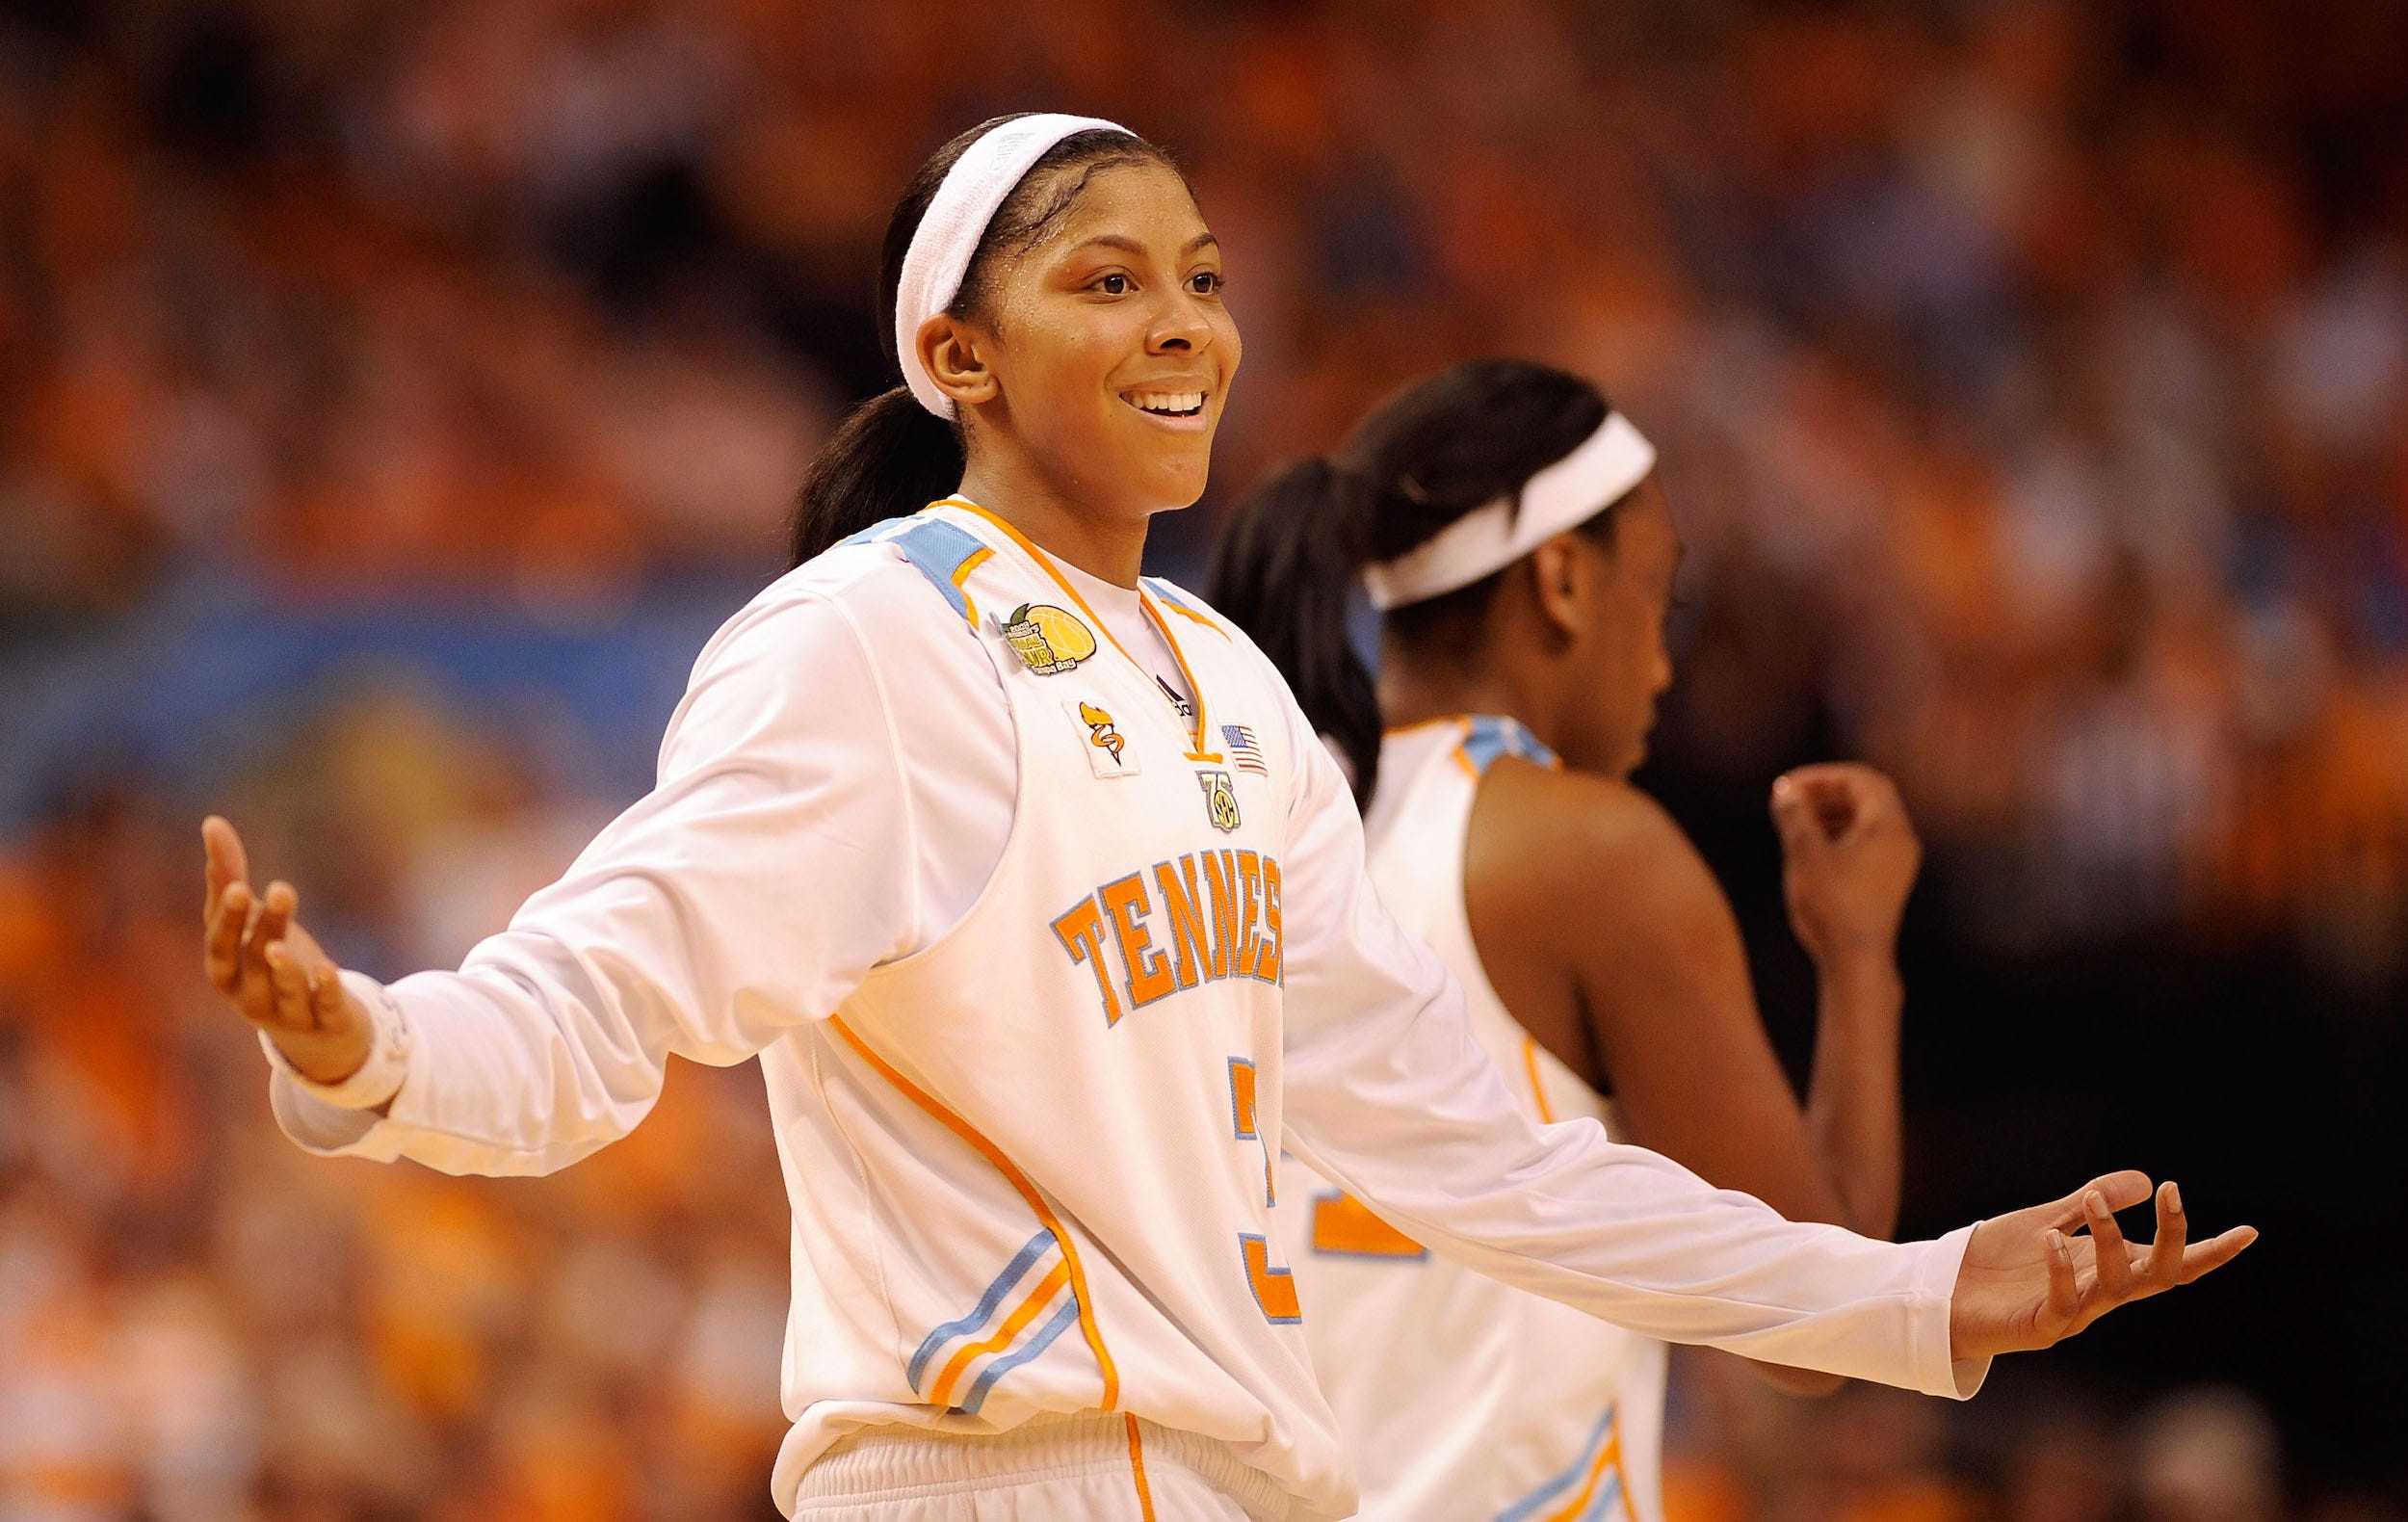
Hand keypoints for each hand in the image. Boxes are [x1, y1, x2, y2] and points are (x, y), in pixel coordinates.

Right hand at [202, 815, 372, 1085]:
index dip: (229, 918)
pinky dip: (325, 990)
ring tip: (283, 944)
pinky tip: (331, 968)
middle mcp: (250, 995)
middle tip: (281, 890)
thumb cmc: (267, 961)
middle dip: (265, 928)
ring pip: (284, 990)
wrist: (312, 1027)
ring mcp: (287, 1013)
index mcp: (226, 970)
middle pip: (256, 961)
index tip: (239, 887)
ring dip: (285, 968)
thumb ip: (229, 876)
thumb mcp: (251, 921)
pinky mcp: (326, 1021)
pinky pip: (324, 1008)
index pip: (221, 944)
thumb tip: (212, 822)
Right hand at [1771, 763, 1919, 967]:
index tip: (1788, 786)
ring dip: (1829, 813)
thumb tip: (1785, 792)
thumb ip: (1795, 816)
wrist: (1856, 963)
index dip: (1822, 776)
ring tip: (1795, 822)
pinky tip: (1810, 849)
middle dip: (1825, 792)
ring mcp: (1897, 863)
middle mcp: (1901, 841)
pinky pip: (1865, 842)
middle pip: (1866, 796)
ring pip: (1864, 820)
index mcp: (1889, 827)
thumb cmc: (1832, 907)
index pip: (1860, 779)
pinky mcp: (1887, 881)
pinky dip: (1837, 834)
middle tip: (1790, 800)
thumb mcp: (1805, 855)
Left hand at [1950, 1172, 2255, 1362]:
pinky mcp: (2042, 1327)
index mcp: (2110, 1268)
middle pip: (2159, 1275)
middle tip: (2171, 1192)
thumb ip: (2092, 1205)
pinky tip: (2052, 1238)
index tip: (2248, 1231)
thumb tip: (2144, 1179)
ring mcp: (2076, 1313)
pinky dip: (2062, 1270)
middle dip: (2172, 1236)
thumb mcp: (2048, 1219)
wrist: (1945, 1296)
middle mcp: (2102, 1293)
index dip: (2210, 1251)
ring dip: (2109, 1239)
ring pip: (2116, 1286)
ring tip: (2089, 1197)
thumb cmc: (1999, 1264)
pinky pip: (2065, 1303)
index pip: (2172, 1263)